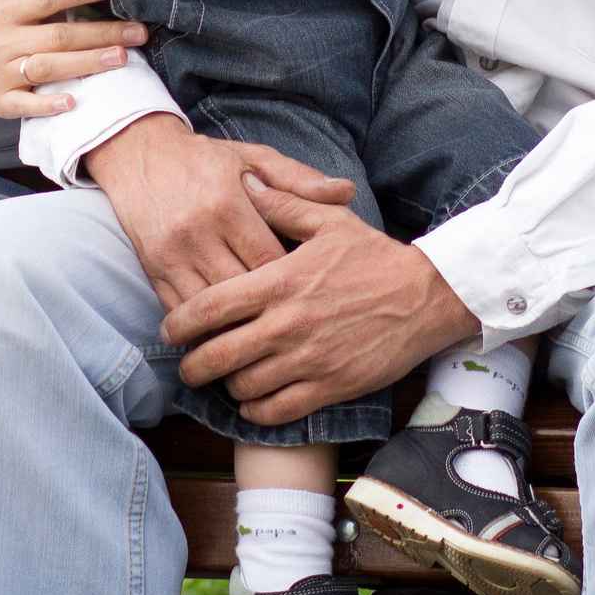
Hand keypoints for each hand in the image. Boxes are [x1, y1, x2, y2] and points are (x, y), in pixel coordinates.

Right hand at [0, 0, 144, 119]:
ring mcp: (2, 74)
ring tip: (120, 59)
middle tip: (136, 32)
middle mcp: (5, 41)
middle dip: (99, 34)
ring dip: (85, 64)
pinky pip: (25, 105)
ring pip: (47, 68)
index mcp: (4, 10)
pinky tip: (73, 101)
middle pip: (57, 36)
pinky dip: (48, 104)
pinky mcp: (0, 101)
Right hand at [83, 115, 357, 309]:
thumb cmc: (205, 159)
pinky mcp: (152, 267)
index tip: (313, 294)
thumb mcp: (253, 157)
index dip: (294, 282)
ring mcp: (171, 253)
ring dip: (237, 327)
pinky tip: (227, 336)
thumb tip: (347, 191)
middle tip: (296, 326)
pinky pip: (181, 310)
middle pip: (242, 290)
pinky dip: (204, 328)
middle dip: (270, 311)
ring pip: (210, 309)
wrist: (139, 154)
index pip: (270, 260)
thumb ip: (298, 179)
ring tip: (265, 342)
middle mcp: (197, 231)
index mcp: (228, 202)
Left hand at [167, 176, 479, 425]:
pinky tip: (254, 398)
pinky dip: (257, 409)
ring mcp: (308, 359)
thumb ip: (282, 203)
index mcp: (279, 281)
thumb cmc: (374, 256)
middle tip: (187, 365)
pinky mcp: (330, 386)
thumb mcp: (328, 220)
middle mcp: (287, 324)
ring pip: (243, 385)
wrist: (426, 297)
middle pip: (217, 355)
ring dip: (227, 385)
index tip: (169, 329)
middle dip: (192, 365)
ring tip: (224, 378)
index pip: (210, 307)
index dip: (179, 323)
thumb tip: (247, 184)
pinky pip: (277, 410)